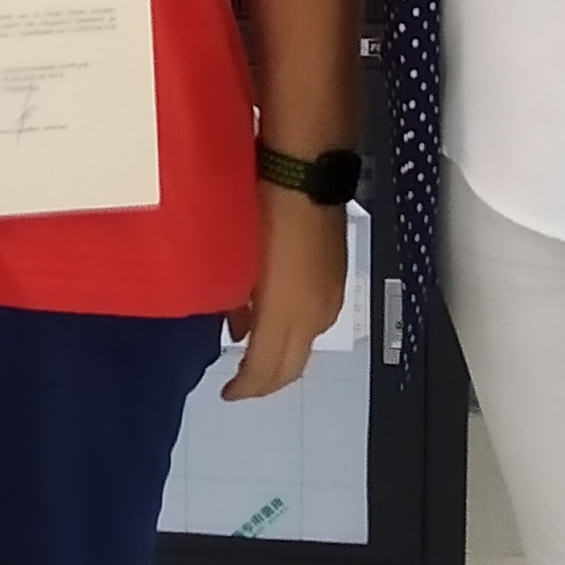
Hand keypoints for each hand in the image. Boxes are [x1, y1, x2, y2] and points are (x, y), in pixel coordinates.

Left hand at [221, 186, 350, 398]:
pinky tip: (273, 312)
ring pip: (306, 344)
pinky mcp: (337, 277)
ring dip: (281, 353)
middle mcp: (316, 315)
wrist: (305, 171)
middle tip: (242, 382)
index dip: (247, 388)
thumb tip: (236, 325)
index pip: (269, 370)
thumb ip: (236, 301)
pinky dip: (293, 329)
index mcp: (289, 314)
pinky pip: (314, 319)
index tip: (227, 393)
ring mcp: (331, 296)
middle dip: (267, 382)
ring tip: (250, 344)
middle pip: (293, 367)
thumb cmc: (262, 211)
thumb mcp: (238, 259)